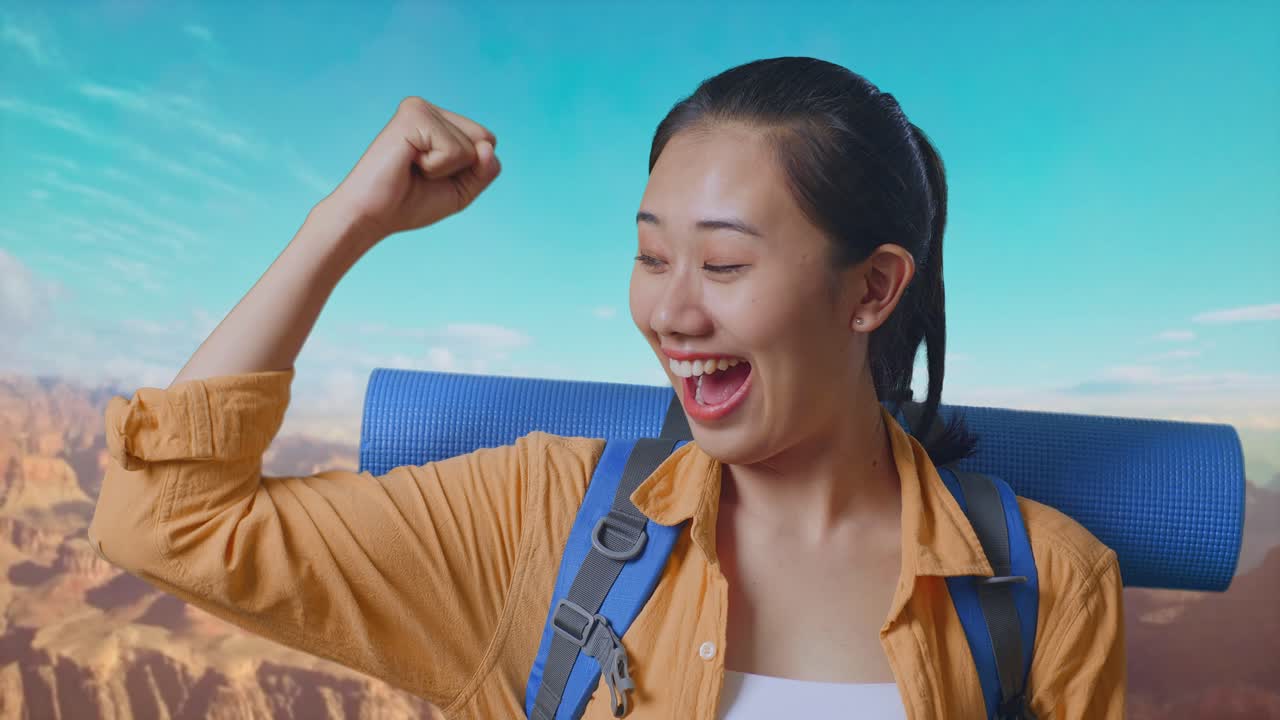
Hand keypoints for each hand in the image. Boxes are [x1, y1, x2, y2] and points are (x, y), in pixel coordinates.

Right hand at [325, 96, 500, 243]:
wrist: (372, 216)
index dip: (471, 171)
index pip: (488, 141)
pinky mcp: (412, 115)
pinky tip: (409, 163)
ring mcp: (420, 108)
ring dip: (446, 170)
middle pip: (486, 140)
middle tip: (423, 174)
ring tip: (413, 168)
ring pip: (472, 146)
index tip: (435, 177)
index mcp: (441, 121)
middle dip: (462, 169)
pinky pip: (454, 150)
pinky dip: (436, 168)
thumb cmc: (410, 203)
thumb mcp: (461, 191)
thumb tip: (487, 146)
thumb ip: (485, 170)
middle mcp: (431, 109)